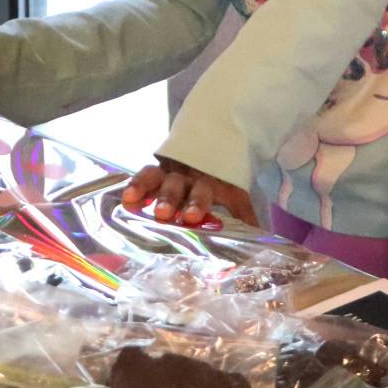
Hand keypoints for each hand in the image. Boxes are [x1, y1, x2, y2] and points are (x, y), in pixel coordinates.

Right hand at [122, 157, 256, 225]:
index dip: (198, 203)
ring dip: (147, 188)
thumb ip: (244, 215)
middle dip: (170, 198)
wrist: (206, 149)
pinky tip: (124, 196)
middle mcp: (187, 177)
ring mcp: (169, 173)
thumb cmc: (221, 181)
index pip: (204, 192)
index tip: (191, 217)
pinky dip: (134, 184)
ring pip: (157, 177)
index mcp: (209, 184)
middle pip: (178, 186)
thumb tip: (263, 238)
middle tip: (164, 214)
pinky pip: (142, 175)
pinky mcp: (153, 172)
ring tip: (134, 200)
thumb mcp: (235, 194)